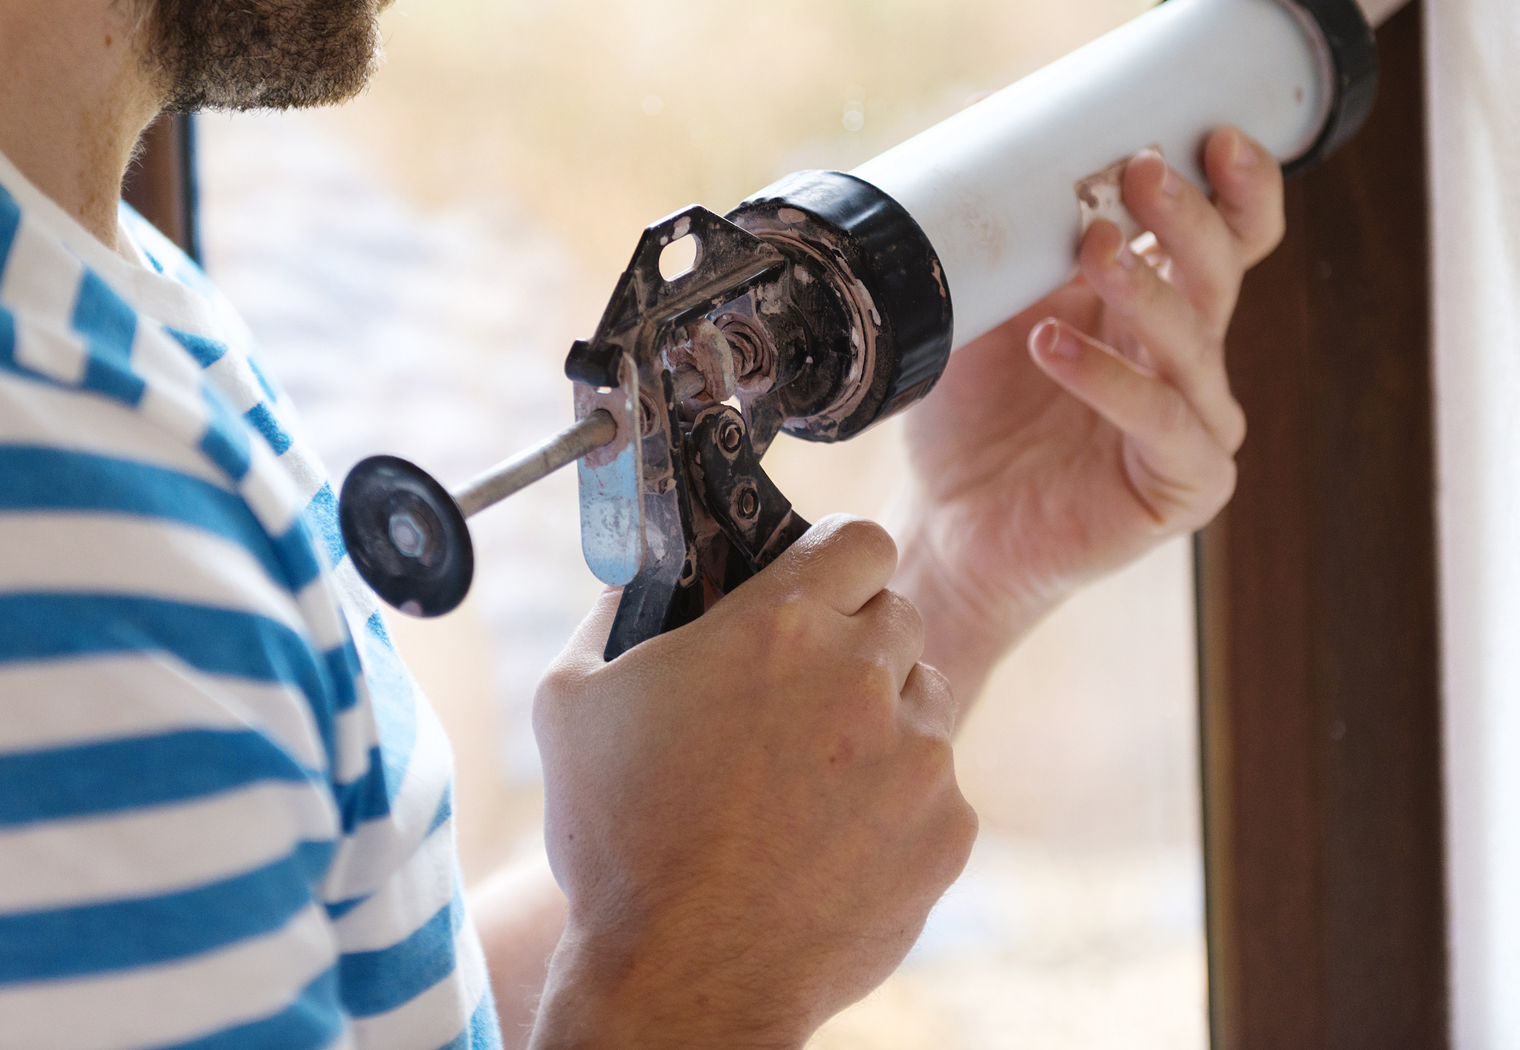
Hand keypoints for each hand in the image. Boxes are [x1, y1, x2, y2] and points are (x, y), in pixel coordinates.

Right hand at [528, 517, 977, 1049]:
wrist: (682, 981)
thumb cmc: (617, 839)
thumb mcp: (571, 701)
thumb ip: (611, 611)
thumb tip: (639, 571)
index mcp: (780, 624)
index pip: (858, 539)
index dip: (835, 563)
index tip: (814, 593)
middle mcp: (863, 675)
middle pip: (896, 615)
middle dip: (855, 644)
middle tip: (798, 699)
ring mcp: (918, 755)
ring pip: (925, 699)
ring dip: (882, 722)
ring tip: (810, 783)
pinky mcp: (948, 829)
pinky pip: (939, 788)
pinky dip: (897, 806)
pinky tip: (831, 844)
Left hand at [891, 127, 1285, 698]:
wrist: (948, 520)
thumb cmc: (973, 411)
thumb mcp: (983, 304)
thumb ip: (1007, 233)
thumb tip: (983, 117)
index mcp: (1161, 304)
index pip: (1232, 235)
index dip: (1241, 186)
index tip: (1218, 133)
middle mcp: (1190, 359)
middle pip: (1221, 272)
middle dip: (1187, 215)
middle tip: (1143, 170)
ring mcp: (1194, 423)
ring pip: (1196, 340)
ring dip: (1147, 286)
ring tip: (1094, 246)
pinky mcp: (1184, 484)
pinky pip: (1161, 421)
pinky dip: (1109, 377)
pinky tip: (1056, 345)